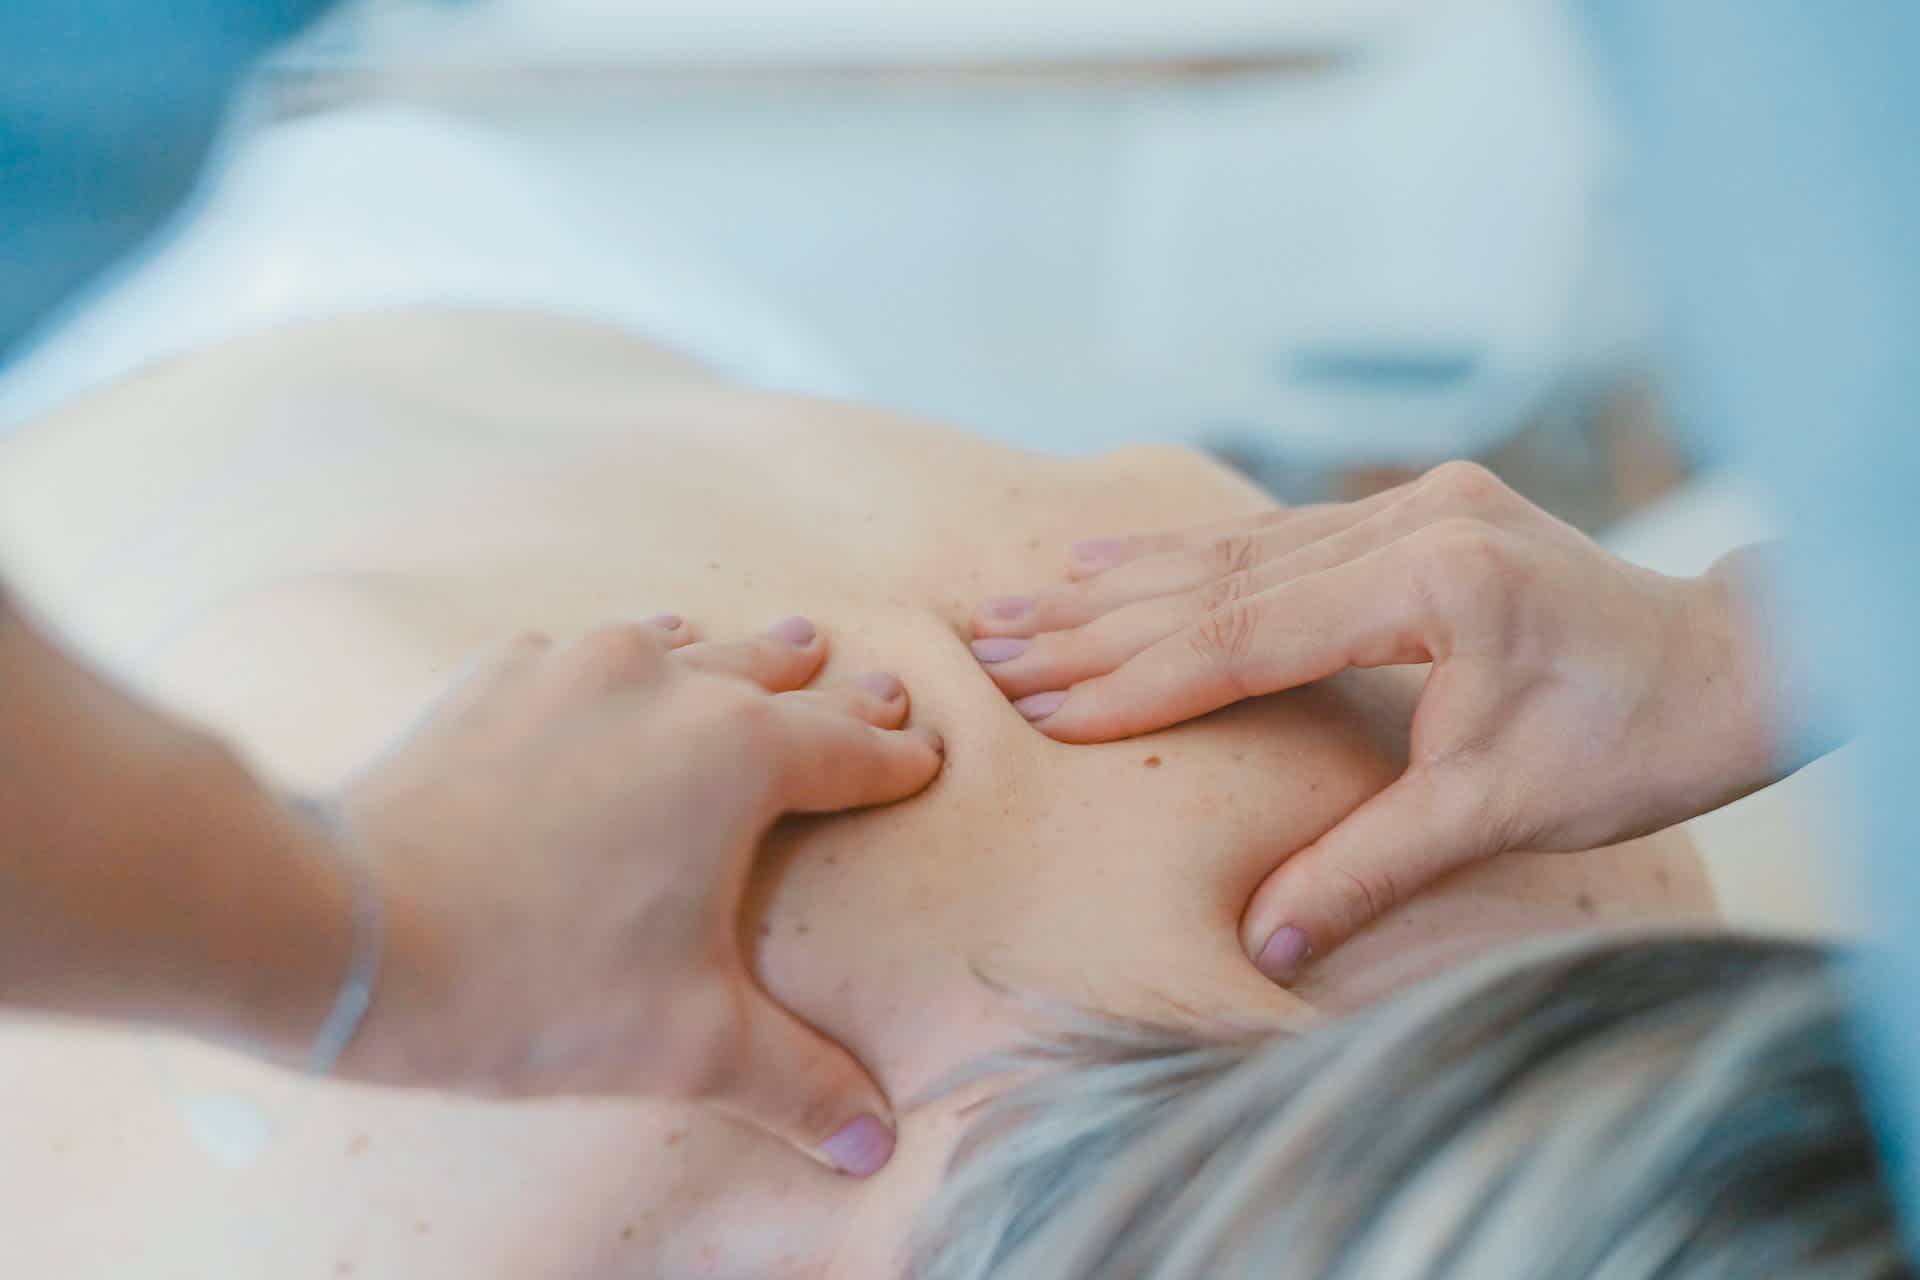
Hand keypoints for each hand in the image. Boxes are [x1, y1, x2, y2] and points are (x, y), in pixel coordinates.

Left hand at [324, 614, 942, 1174]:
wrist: (350, 930)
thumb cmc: (533, 984)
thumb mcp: (687, 1044)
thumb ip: (796, 1082)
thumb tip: (872, 1142)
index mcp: (740, 755)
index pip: (850, 750)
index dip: (895, 758)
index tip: (925, 754)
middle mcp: (669, 683)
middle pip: (778, 676)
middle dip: (833, 690)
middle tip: (875, 683)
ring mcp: (575, 666)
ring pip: (684, 643)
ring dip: (735, 656)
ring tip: (776, 646)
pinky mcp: (497, 675)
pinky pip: (586, 649)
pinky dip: (626, 662)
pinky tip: (619, 669)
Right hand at [970, 462, 1785, 980]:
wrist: (1730, 664)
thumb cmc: (1632, 741)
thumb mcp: (1497, 812)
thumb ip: (1368, 867)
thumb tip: (1267, 944)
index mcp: (1432, 582)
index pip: (1244, 637)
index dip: (1135, 679)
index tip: (1040, 704)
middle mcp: (1414, 520)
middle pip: (1221, 579)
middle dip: (1097, 620)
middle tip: (989, 640)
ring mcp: (1415, 505)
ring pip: (1240, 548)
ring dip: (1127, 580)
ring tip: (1025, 596)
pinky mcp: (1418, 511)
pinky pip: (1278, 534)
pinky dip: (1193, 558)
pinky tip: (1122, 559)